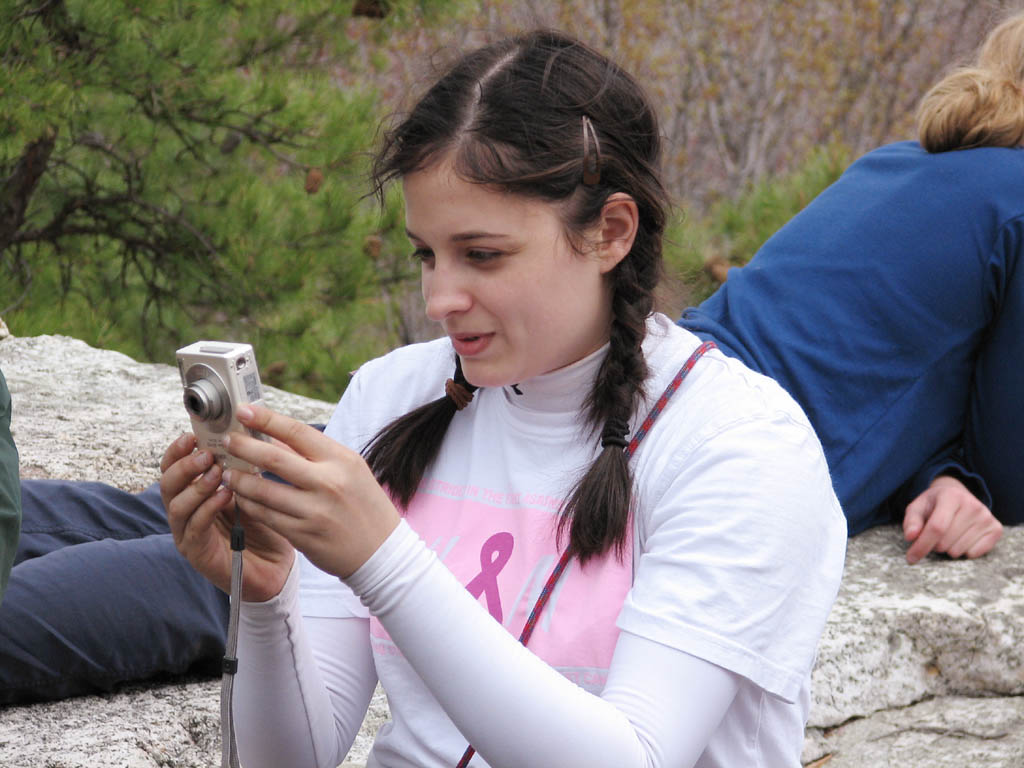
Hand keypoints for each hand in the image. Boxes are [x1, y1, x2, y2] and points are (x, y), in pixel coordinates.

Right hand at [160, 433, 294, 600]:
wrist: (277, 566)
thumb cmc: (265, 524)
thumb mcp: (255, 488)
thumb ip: (245, 466)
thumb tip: (250, 432)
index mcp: (195, 492)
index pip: (173, 467)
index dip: (178, 451)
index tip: (191, 436)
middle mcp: (185, 512)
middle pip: (167, 484)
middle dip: (184, 466)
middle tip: (206, 454)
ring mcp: (188, 533)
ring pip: (177, 505)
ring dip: (196, 486)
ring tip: (216, 472)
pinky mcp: (197, 553)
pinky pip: (195, 527)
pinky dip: (208, 509)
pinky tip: (225, 496)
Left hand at [219, 404, 400, 579]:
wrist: (382, 551)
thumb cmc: (364, 505)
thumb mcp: (349, 470)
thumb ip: (315, 454)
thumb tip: (275, 437)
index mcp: (341, 460)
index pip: (298, 432)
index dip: (267, 420)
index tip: (243, 411)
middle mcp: (328, 483)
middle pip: (274, 458)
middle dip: (243, 447)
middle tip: (227, 441)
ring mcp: (315, 511)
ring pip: (263, 490)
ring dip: (239, 479)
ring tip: (227, 472)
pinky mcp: (303, 535)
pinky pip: (266, 516)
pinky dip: (249, 504)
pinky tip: (241, 497)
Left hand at [902, 475, 1002, 563]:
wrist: (957, 496)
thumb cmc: (934, 505)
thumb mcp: (917, 508)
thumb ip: (911, 521)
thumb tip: (910, 536)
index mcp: (951, 496)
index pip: (936, 527)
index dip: (922, 545)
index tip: (911, 558)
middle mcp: (972, 505)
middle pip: (945, 542)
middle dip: (933, 545)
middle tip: (934, 535)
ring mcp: (986, 517)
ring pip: (958, 550)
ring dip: (948, 548)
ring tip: (948, 535)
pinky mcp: (996, 529)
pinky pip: (974, 554)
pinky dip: (963, 551)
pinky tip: (962, 538)